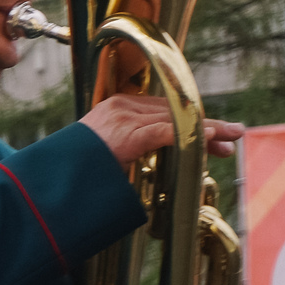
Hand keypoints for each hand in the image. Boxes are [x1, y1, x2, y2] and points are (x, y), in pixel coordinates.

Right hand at [80, 96, 241, 164]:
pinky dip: (190, 134)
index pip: (164, 109)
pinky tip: (208, 137)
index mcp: (115, 108)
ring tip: (231, 136)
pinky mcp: (125, 134)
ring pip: (175, 119)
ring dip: (207, 130)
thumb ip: (128, 144)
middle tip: (232, 135)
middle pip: (174, 111)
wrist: (51, 177)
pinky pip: (165, 131)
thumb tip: (151, 153)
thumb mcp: (104, 151)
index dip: (191, 120)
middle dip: (206, 125)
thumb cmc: (75, 170)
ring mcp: (122, 118)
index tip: (213, 134)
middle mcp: (120, 106)